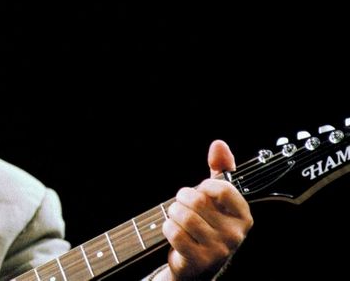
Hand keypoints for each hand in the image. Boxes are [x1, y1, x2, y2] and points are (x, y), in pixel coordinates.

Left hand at [157, 140, 253, 280]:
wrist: (198, 264)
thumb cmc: (208, 225)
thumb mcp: (218, 198)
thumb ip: (221, 170)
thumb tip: (219, 144)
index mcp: (243, 216)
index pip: (222, 188)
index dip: (203, 186)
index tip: (201, 192)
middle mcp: (235, 234)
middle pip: (196, 200)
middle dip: (181, 198)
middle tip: (182, 205)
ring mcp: (219, 249)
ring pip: (183, 216)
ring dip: (172, 213)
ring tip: (177, 218)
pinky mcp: (200, 259)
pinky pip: (174, 232)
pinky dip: (167, 228)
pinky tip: (173, 232)